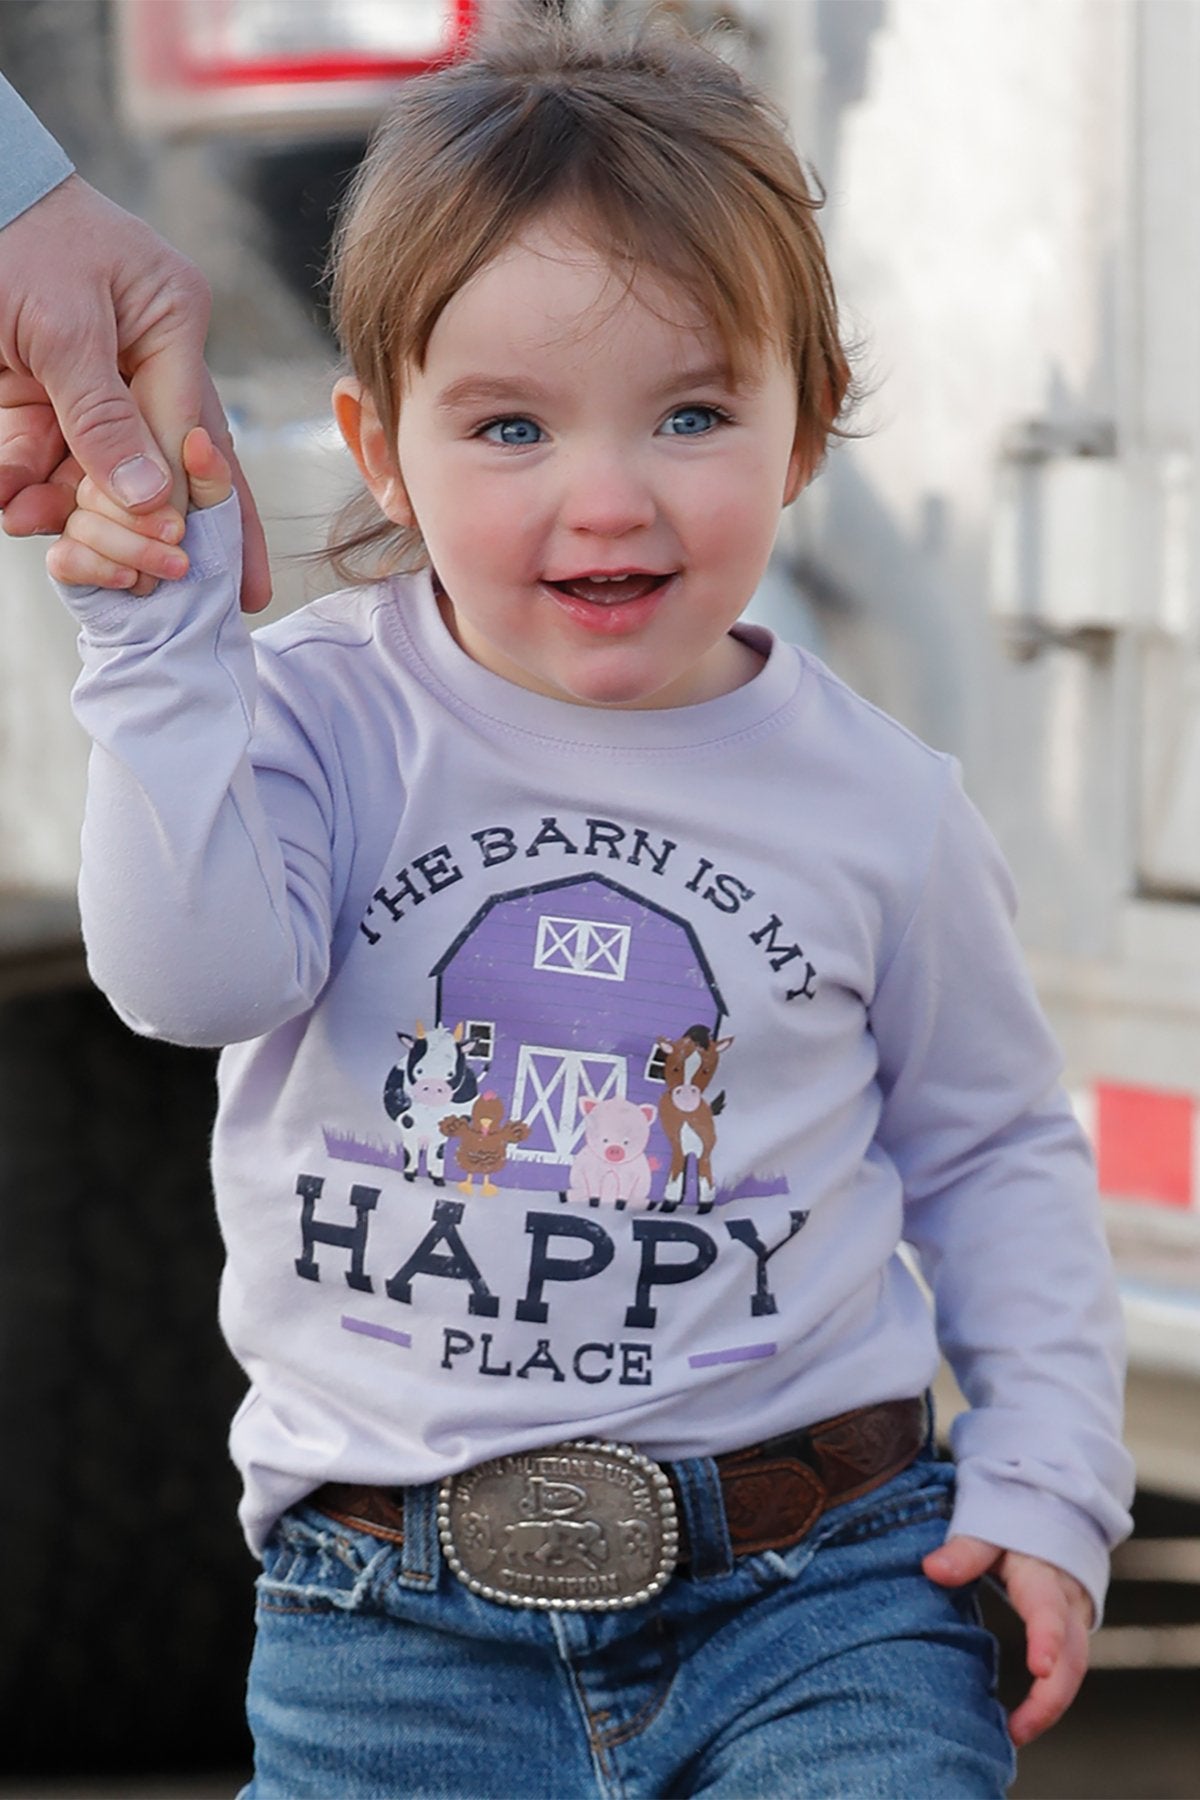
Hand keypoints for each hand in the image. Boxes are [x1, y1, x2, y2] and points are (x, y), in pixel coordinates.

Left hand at [0, 174, 269, 609]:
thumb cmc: (10, 232)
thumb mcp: (61, 323)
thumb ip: (103, 415)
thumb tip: (153, 504)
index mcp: (171, 325)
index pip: (196, 432)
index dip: (203, 503)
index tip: (203, 563)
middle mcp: (140, 362)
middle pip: (164, 468)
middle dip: (153, 532)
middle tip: (157, 584)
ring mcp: (89, 385)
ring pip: (102, 480)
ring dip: (83, 522)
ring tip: (66, 557)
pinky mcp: (38, 400)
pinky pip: (46, 467)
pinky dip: (31, 495)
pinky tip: (18, 512)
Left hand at [923, 1536, 1092, 1746]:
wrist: (1052, 1519)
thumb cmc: (1014, 1527)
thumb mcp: (989, 1530)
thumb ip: (965, 1552)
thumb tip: (932, 1570)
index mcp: (1045, 1575)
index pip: (1049, 1609)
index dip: (1046, 1639)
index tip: (1038, 1669)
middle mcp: (1068, 1603)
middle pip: (1072, 1657)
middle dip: (1050, 1697)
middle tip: (1017, 1730)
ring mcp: (1075, 1623)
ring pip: (1074, 1671)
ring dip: (1049, 1707)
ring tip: (1014, 1735)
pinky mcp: (1072, 1636)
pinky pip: (1068, 1673)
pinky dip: (1049, 1700)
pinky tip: (1021, 1722)